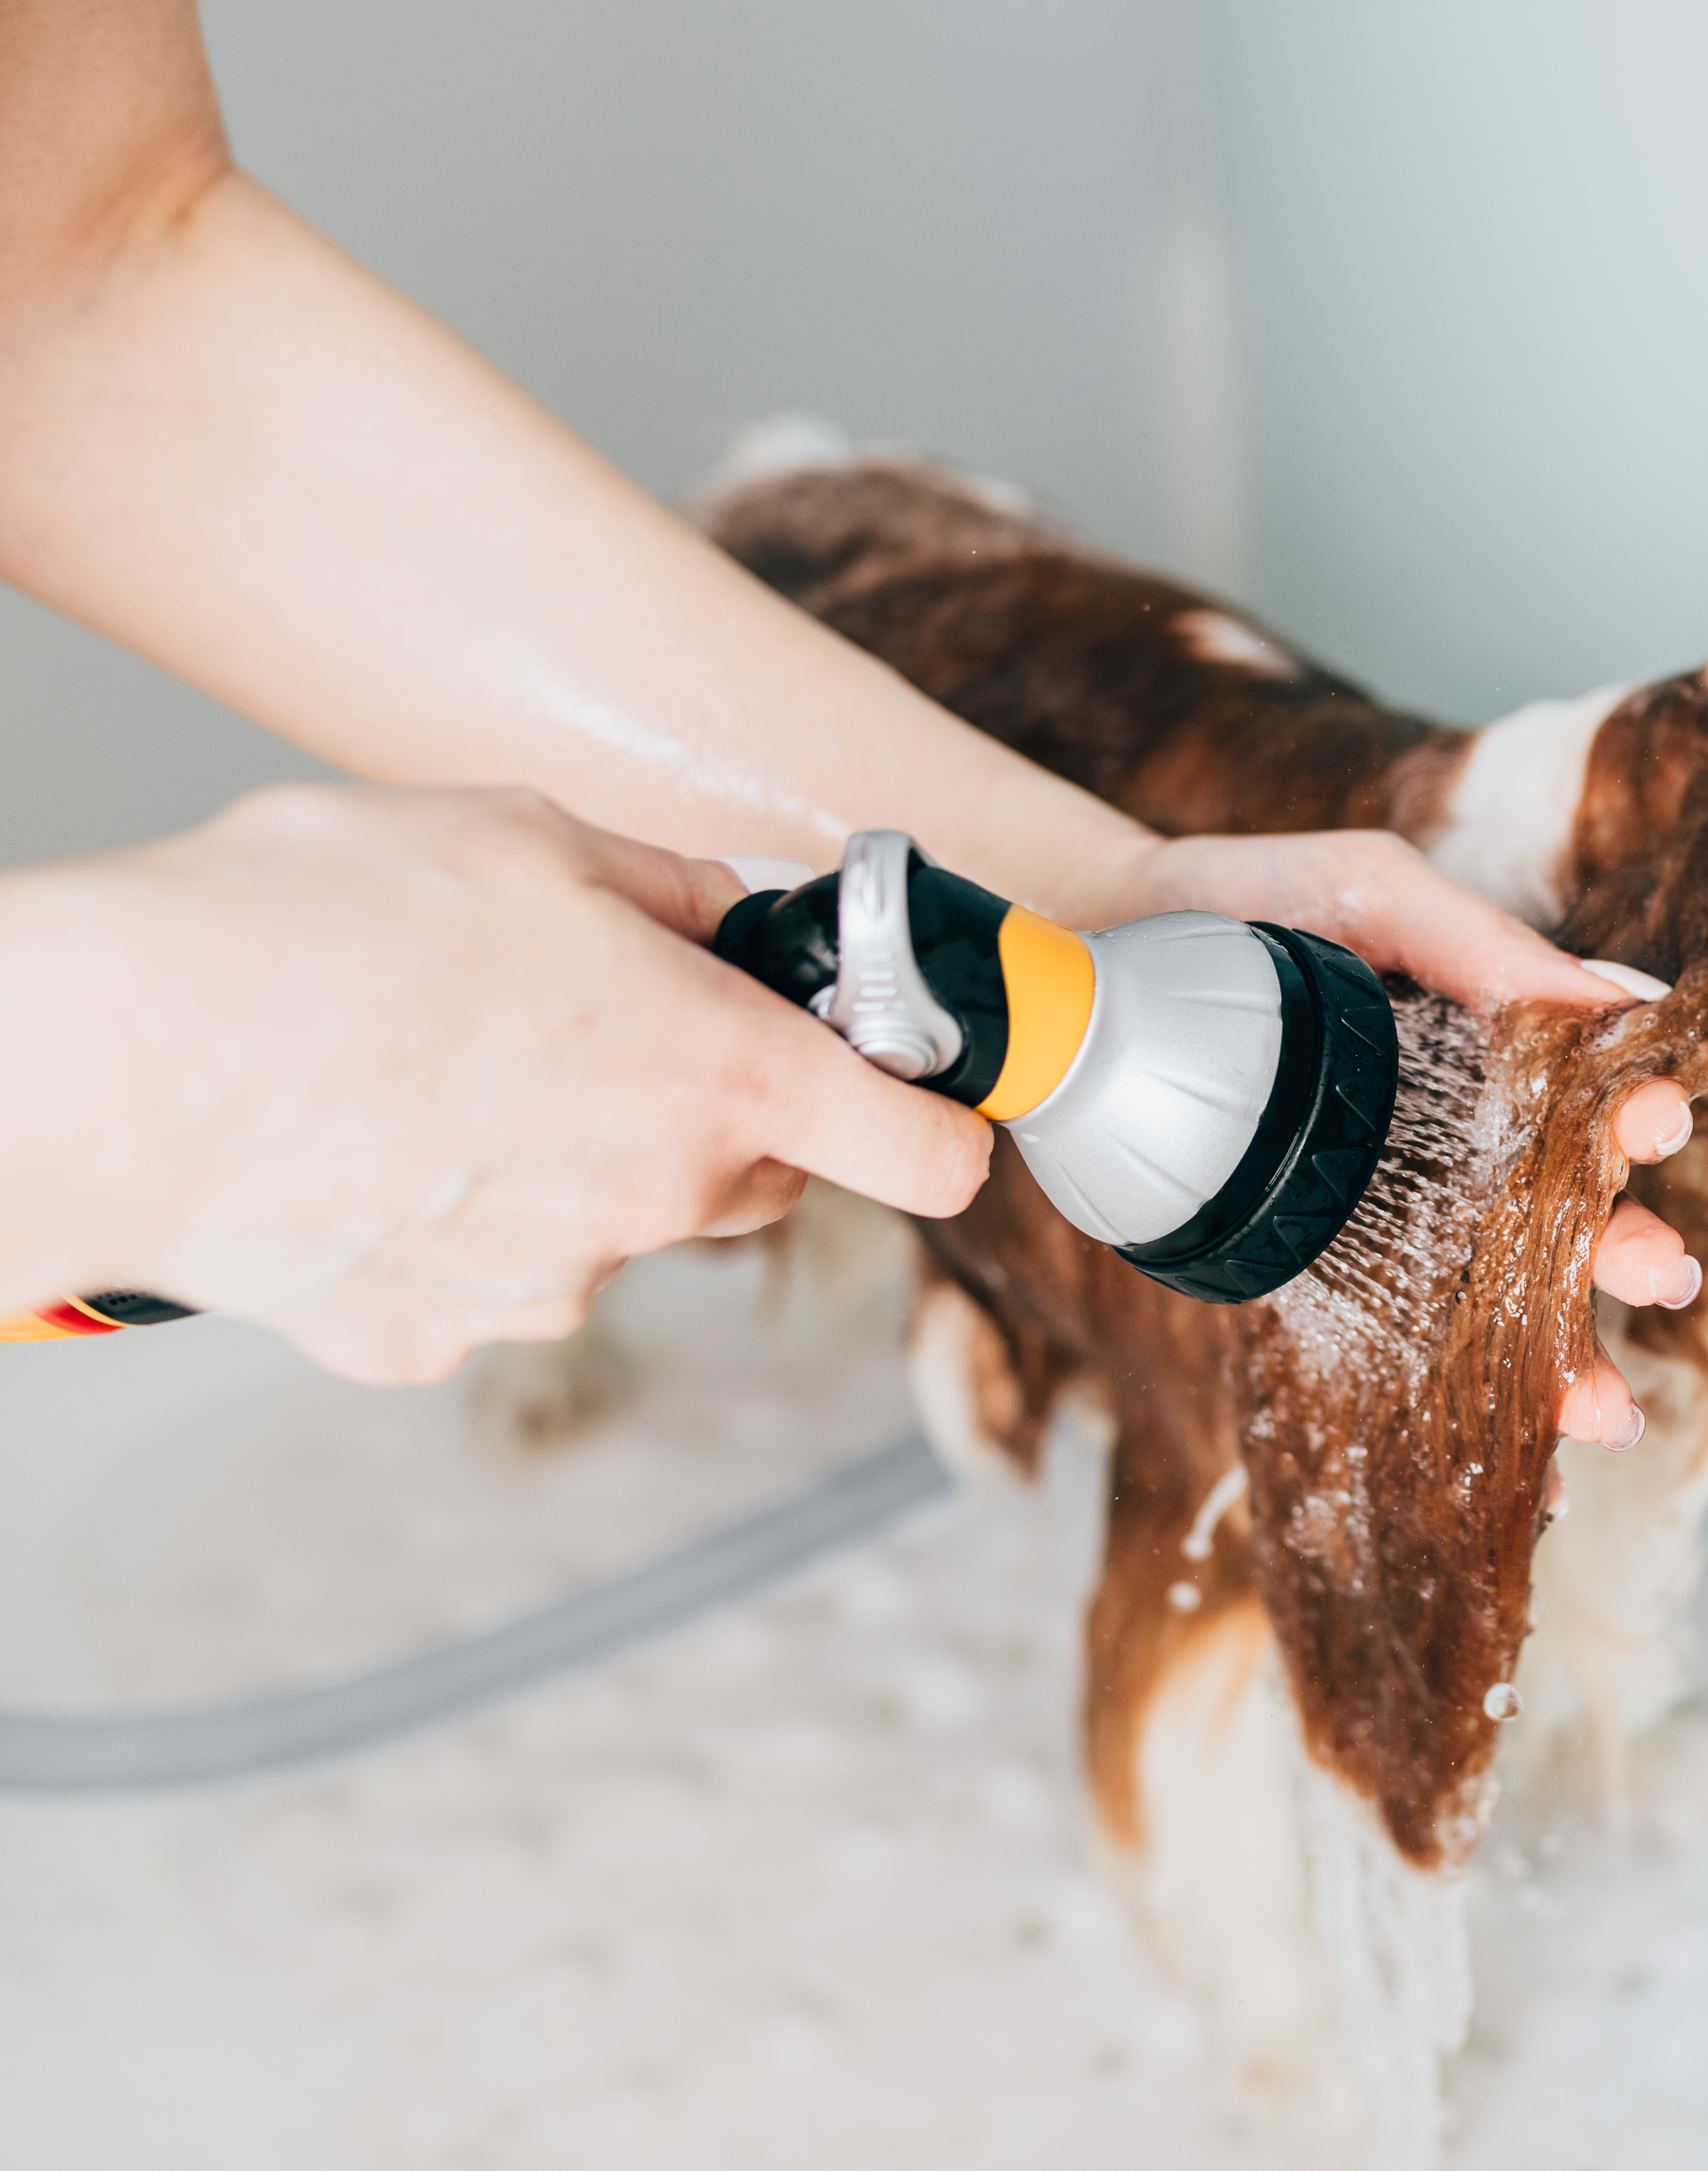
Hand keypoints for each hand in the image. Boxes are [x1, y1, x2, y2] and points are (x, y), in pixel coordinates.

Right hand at [0, 784, 988, 1383]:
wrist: (126, 1060)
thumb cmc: (319, 927)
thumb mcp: (532, 835)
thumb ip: (665, 888)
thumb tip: (720, 917)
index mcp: (721, 1077)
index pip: (929, 1153)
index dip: (942, 1126)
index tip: (923, 1100)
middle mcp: (656, 1205)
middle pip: (760, 1179)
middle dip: (725, 1118)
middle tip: (612, 1032)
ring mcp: (542, 1288)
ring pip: (613, 1227)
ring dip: (570, 1163)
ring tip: (440, 1071)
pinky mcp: (425, 1337)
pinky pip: (476, 1275)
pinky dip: (443, 1220)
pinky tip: (364, 1146)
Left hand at [1124, 828, 1698, 1447]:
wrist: (1097, 956)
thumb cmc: (1247, 902)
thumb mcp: (1367, 890)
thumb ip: (1478, 940)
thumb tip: (1620, 1000)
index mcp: (1486, 1044)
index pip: (1583, 1091)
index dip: (1630, 1111)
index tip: (1658, 1122)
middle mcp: (1455, 1133)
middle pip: (1560, 1208)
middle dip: (1619, 1250)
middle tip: (1664, 1277)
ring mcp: (1392, 1205)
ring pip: (1498, 1292)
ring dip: (1561, 1353)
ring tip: (1601, 1409)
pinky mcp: (1320, 1260)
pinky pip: (1402, 1338)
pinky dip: (1465, 1399)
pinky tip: (1519, 1454)